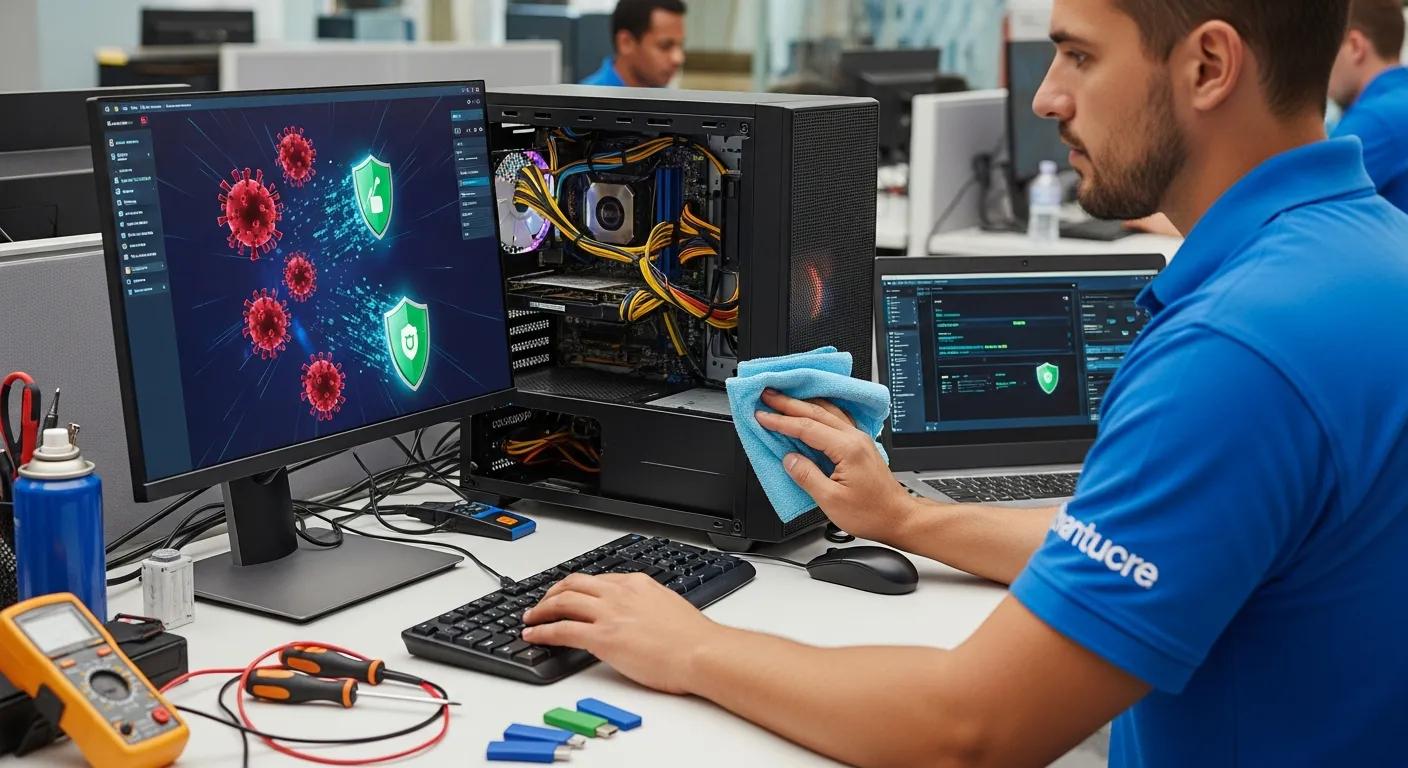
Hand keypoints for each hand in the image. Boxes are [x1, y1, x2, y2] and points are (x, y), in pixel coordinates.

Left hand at [522, 573, 721, 693]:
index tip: (569, 595)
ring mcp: (609, 614)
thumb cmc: (694, 639)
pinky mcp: (602, 638)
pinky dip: (542, 631)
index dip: (576, 588)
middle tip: (542, 603)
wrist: (701, 652)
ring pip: (562, 602)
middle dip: (552, 592)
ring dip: (540, 609)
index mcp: (637, 584)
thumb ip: (648, 606)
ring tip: (530, 618)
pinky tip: (533, 636)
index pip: (597, 580)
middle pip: (573, 584)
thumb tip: (640, 616)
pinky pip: (561, 630)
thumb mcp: (669, 608)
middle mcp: (619, 593)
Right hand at [755, 389, 914, 544]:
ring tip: (785, 399)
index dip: (781, 421)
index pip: (807, 428)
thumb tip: (789, 460)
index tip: (762, 415)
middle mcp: (855, 438)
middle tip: (767, 394)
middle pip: (817, 412)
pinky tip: (813, 411)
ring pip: (829, 411)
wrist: (898, 517)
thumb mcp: (831, 501)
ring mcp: (860, 439)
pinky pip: (837, 419)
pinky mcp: (861, 445)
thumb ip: (807, 476)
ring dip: (804, 403)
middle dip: (789, 402)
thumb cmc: (870, 513)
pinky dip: (820, 411)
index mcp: (847, 449)